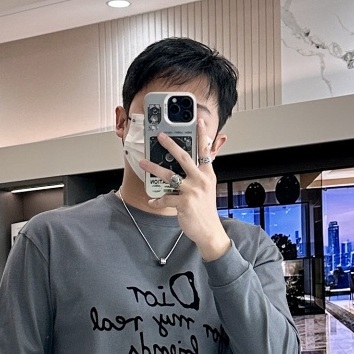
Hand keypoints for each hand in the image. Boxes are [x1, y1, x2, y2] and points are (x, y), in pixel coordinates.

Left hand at [140, 127, 230, 261]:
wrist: (209, 231)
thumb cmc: (206, 210)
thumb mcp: (207, 189)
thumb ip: (200, 175)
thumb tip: (190, 164)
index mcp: (207, 175)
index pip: (205, 152)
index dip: (202, 136)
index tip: (199, 122)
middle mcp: (201, 180)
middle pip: (184, 157)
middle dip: (170, 145)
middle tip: (160, 136)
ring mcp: (192, 191)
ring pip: (169, 175)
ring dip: (154, 168)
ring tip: (143, 162)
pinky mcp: (184, 203)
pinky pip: (166, 197)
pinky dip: (157, 200)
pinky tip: (152, 201)